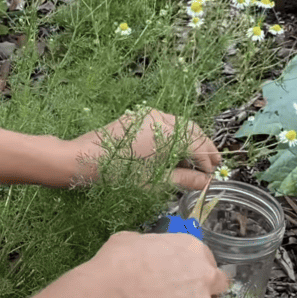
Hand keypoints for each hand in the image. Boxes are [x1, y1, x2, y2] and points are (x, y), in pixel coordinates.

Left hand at [70, 108, 220, 189]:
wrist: (83, 159)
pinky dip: (174, 135)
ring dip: (190, 140)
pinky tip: (172, 150)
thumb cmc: (120, 175)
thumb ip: (185, 179)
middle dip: (203, 148)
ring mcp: (149, 115)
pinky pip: (164, 123)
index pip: (199, 145)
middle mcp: (162, 119)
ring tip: (193, 159)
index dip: (208, 161)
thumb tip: (206, 182)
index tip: (213, 175)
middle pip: (193, 131)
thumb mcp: (156, 182)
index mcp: (170, 134)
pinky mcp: (137, 116)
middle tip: (211, 164)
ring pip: (179, 125)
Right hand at [85, 231, 229, 297]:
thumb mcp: (131, 240)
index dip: (193, 271)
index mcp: (193, 250)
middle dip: (201, 294)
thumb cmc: (118, 265)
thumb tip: (143, 254)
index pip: (207, 261)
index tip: (180, 277)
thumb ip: (150, 247)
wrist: (111, 296)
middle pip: (216, 289)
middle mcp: (205, 278)